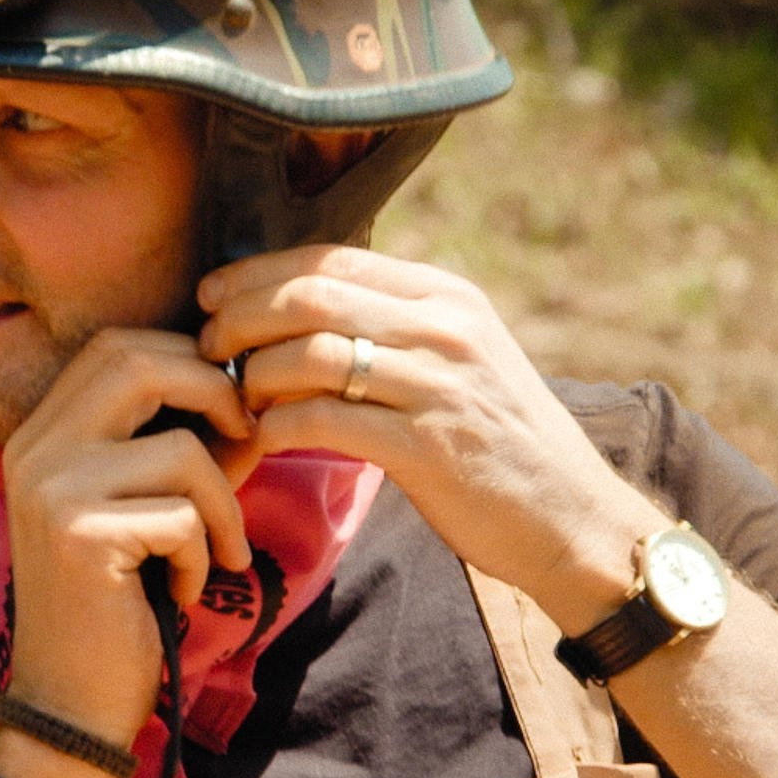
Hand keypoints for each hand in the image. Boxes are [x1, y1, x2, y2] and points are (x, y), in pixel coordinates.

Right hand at [0, 328, 257, 756]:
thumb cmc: (119, 603)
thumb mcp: (148, 510)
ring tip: (216, 551)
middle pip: (138, 362)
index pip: (118, 346)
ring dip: (222, 503)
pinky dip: (200, 556)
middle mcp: (35, 448)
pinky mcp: (78, 536)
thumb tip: (255, 404)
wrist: (67, 702)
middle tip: (248, 445)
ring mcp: (50, 490)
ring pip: (178, 449)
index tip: (230, 411)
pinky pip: (181, 517)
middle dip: (215, 395)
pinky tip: (181, 591)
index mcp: (42, 432)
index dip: (188, 360)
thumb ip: (187, 448)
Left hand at [196, 246, 668, 632]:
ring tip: (233, 399)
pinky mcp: (428, 446)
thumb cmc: (499, 446)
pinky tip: (262, 439)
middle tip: (205, 347)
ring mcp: (438, 384)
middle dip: (239, 316)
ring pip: (310, 352)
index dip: (256, 272)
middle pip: (310, 295)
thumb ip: (394, 329)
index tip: (210, 296)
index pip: (330, 259)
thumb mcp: (457, 362)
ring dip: (252, 375)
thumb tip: (305, 313)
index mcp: (445, 296)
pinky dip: (277, 425)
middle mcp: (444, 327)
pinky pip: (324, 418)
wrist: (571, 518)